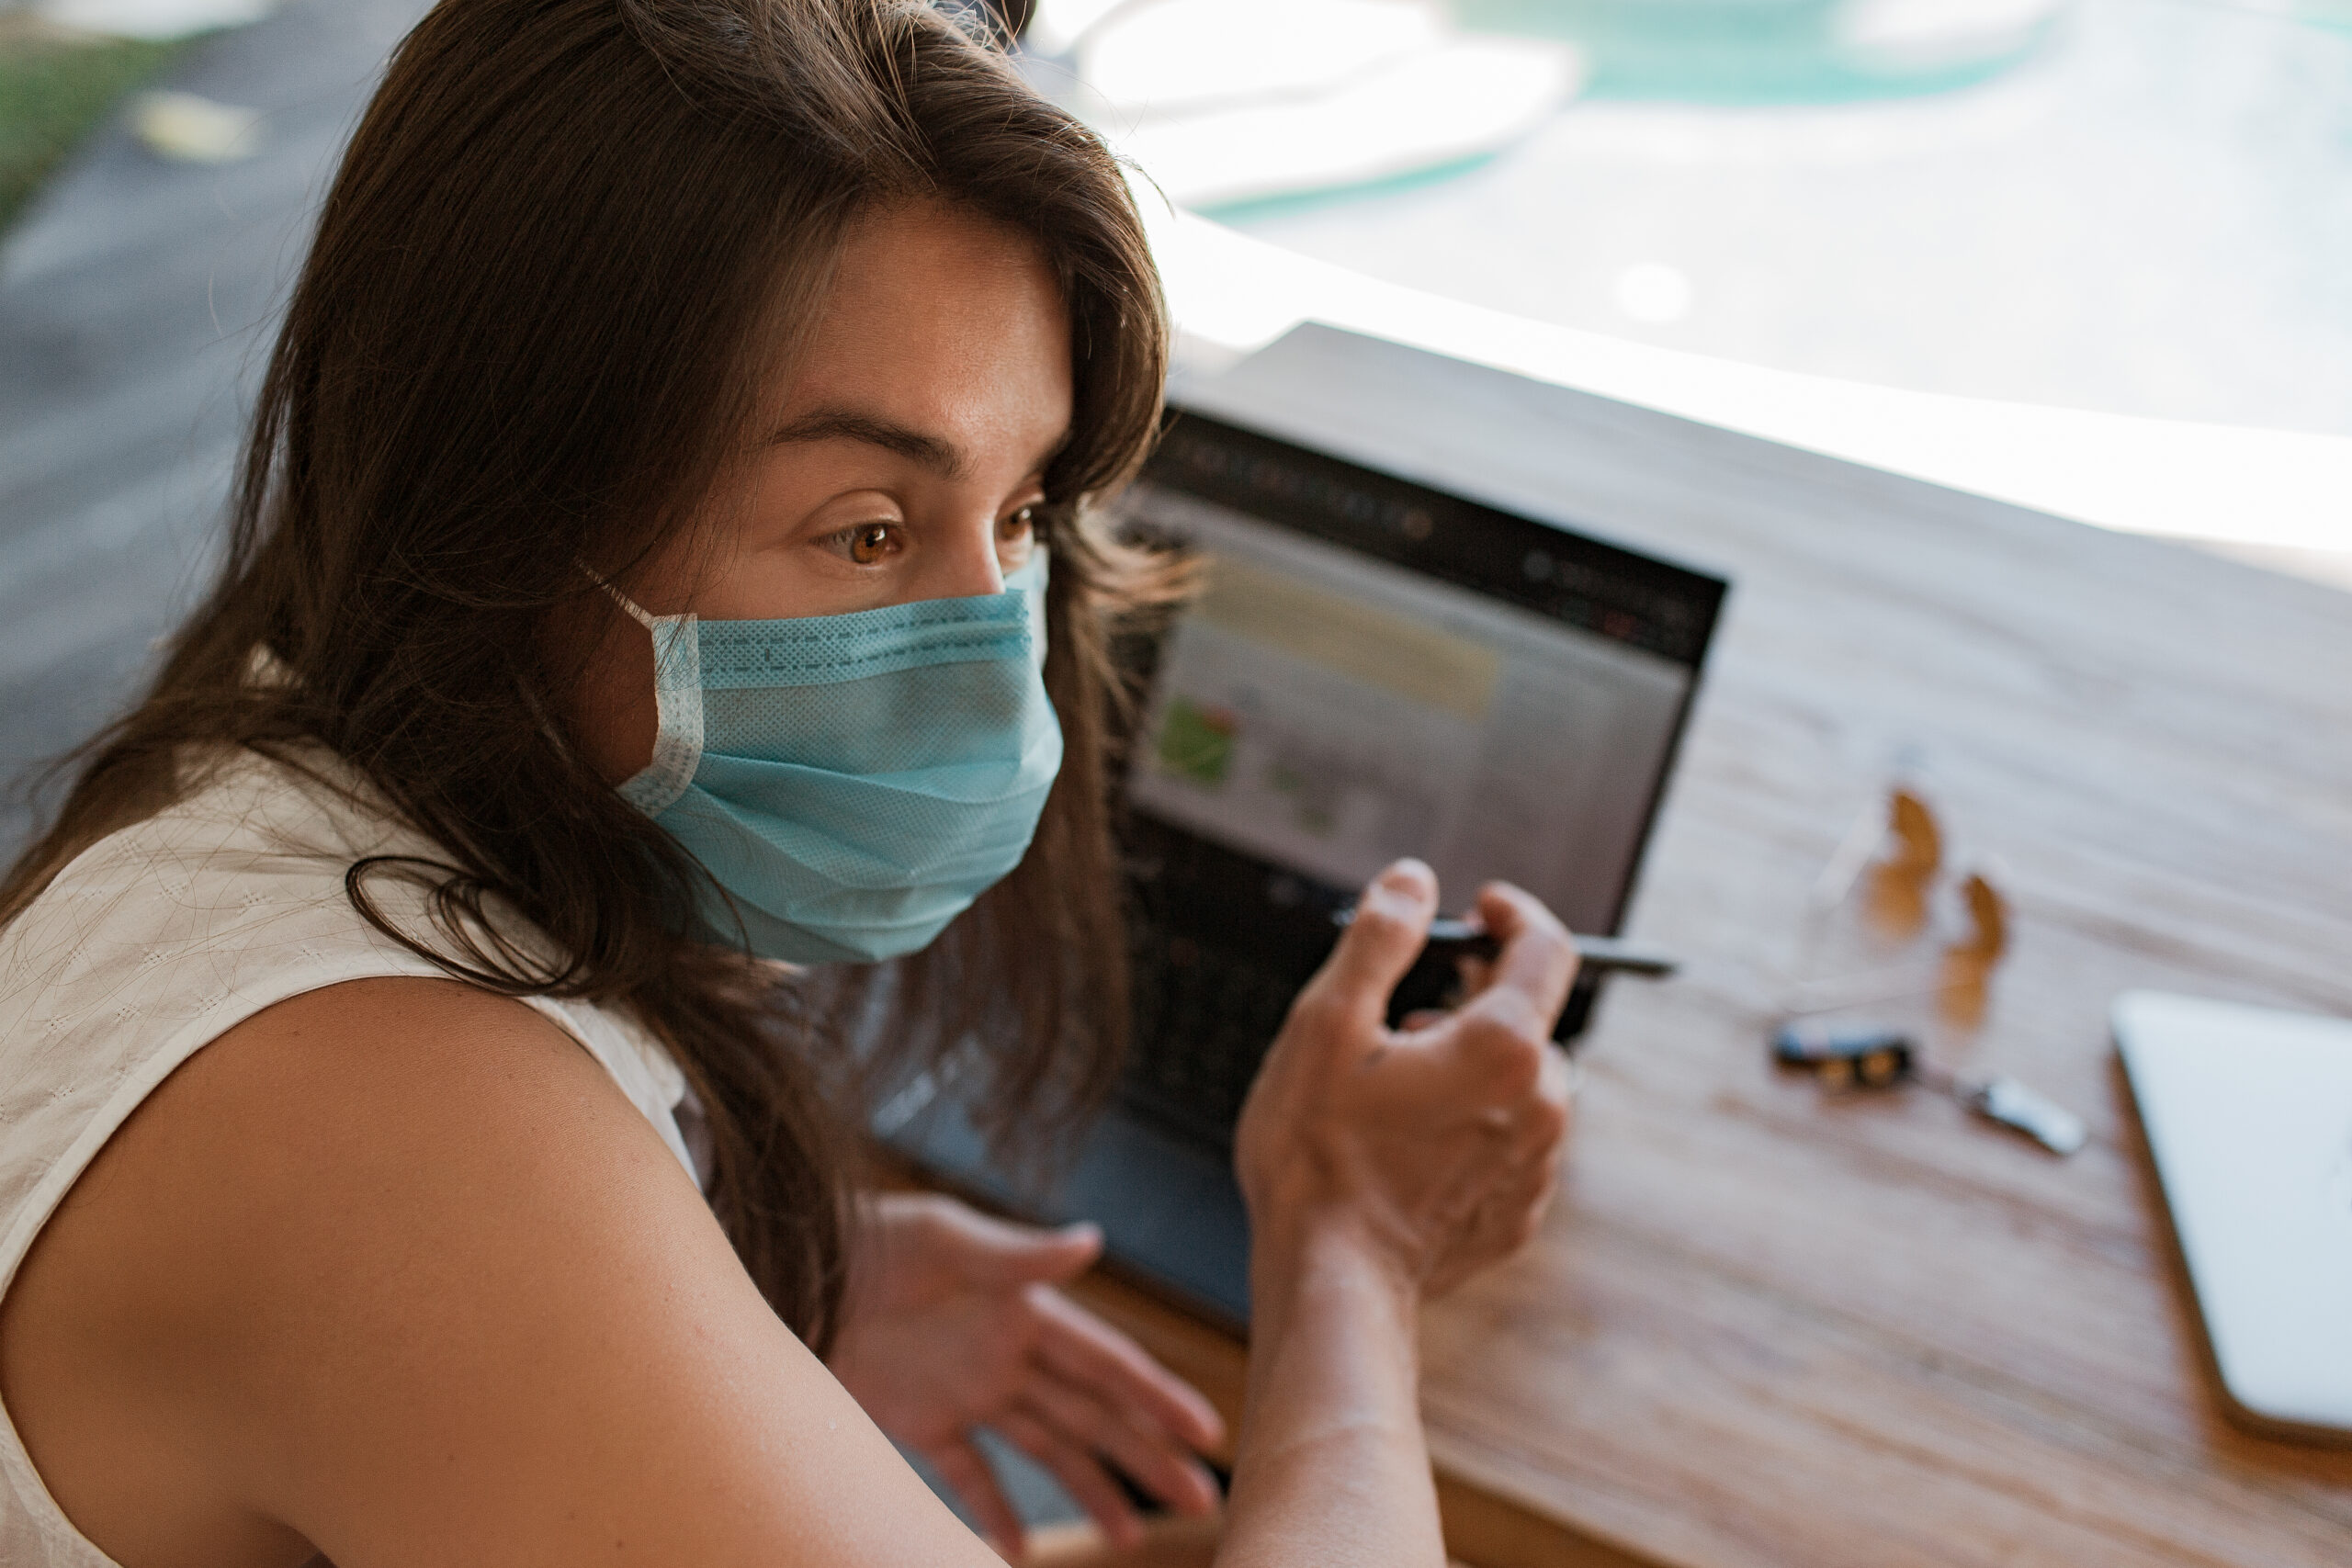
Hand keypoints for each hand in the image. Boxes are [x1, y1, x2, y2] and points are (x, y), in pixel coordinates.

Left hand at [826, 1193, 1225, 1552]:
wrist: (781, 1266)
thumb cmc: (863, 1236)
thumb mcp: (939, 1238)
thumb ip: (1016, 1253)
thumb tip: (1094, 1239)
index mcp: (1024, 1307)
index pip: (1108, 1362)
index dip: (1160, 1397)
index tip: (1208, 1433)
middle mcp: (1007, 1353)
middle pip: (1093, 1415)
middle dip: (1149, 1456)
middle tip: (1203, 1500)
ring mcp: (966, 1390)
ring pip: (1047, 1450)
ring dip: (1092, 1489)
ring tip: (1133, 1535)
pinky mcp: (918, 1420)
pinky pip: (967, 1476)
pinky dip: (994, 1513)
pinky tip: (1017, 1553)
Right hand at [1236, 861, 1577, 1300]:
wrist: (1329, 1280)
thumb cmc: (1318, 1153)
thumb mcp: (1328, 1022)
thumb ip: (1380, 938)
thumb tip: (1414, 880)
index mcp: (1506, 1048)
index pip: (1546, 948)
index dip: (1513, 913)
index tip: (1479, 906)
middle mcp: (1543, 1105)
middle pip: (1530, 1018)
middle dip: (1474, 998)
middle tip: (1404, 1009)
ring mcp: (1535, 1167)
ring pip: (1520, 1083)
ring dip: (1471, 1065)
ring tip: (1393, 1087)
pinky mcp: (1516, 1213)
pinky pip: (1508, 1143)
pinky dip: (1472, 1124)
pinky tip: (1409, 1142)